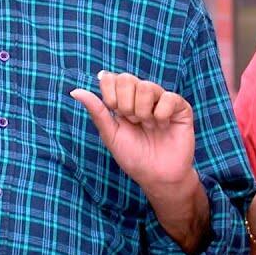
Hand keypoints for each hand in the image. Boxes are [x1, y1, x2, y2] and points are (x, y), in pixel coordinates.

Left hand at [69, 72, 195, 190]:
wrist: (157, 176)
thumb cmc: (134, 157)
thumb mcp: (111, 134)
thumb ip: (97, 111)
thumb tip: (74, 91)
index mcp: (125, 100)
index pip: (113, 78)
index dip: (110, 92)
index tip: (114, 111)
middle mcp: (143, 96)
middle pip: (128, 79)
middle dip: (125, 104)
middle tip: (133, 122)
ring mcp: (162, 100)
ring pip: (147, 86)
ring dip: (142, 111)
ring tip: (147, 126)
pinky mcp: (181, 108)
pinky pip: (169, 97)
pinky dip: (161, 114)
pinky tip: (163, 126)